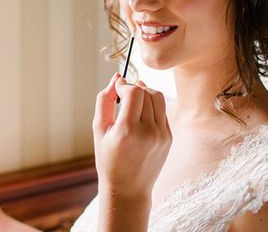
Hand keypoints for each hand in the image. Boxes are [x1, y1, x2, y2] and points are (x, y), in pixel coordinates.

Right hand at [93, 74, 171, 202]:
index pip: (135, 92)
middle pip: (147, 92)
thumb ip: (104, 100)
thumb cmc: (108, 158)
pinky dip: (151, 106)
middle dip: (134, 89)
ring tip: (133, 100)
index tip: (116, 89)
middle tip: (122, 95)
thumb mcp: (99, 129)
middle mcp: (148, 133)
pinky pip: (162, 111)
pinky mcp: (168, 138)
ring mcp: (161, 136)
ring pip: (158, 98)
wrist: (128, 188)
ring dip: (145, 93)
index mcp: (128, 131)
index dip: (125, 85)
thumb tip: (116, 77)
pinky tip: (140, 114)